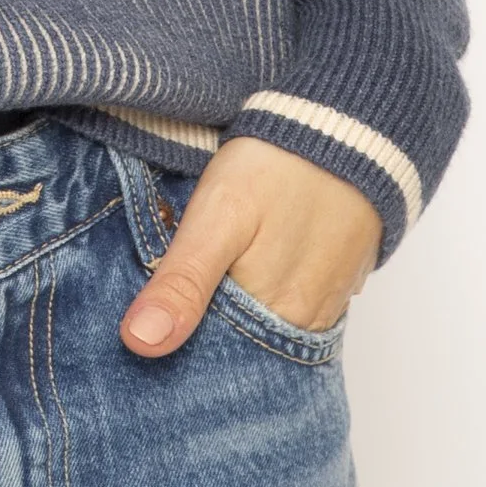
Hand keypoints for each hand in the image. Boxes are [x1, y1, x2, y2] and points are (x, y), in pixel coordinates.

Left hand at [120, 135, 380, 355]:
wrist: (345, 126)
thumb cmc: (277, 167)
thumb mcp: (217, 218)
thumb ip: (183, 282)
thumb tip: (140, 343)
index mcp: (276, 315)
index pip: (216, 359)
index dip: (177, 349)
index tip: (143, 335)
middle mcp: (307, 320)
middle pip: (243, 346)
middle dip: (205, 335)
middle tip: (167, 304)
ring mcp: (326, 300)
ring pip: (266, 327)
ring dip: (235, 317)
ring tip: (201, 291)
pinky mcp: (335, 277)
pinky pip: (292, 306)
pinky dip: (263, 299)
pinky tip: (241, 276)